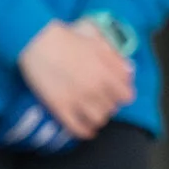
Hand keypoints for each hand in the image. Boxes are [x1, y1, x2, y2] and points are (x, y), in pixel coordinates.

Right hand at [18, 19, 134, 139]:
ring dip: (98, 117)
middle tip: (101, 100)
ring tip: (93, 113)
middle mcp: (95, 88)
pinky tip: (85, 129)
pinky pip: (77, 128)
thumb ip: (115, 58)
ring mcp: (77, 99)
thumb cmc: (69, 37)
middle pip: (113, 108)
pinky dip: (84, 131)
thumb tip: (129, 72)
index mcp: (106, 71)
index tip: (117, 93)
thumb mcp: (99, 42)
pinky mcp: (60, 107)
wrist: (38, 41)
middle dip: (109, 104)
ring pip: (98, 120)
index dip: (123, 94)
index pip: (127, 96)